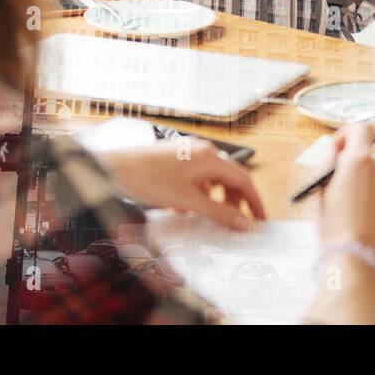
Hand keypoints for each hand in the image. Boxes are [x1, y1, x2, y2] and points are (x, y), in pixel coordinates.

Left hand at [96, 139, 266, 229]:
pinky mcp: (175, 160)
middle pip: (228, 179)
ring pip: (211, 180)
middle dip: (234, 202)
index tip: (260, 217)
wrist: (114, 169)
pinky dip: (198, 195)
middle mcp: (200, 151)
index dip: (254, 201)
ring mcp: (187, 154)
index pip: (243, 179)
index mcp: (209, 156)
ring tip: (207, 217)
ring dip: (214, 200)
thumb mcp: (188, 201)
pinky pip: (196, 179)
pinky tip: (186, 208)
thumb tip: (242, 222)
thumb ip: (219, 213)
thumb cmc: (147, 178)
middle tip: (235, 222)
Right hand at [318, 123, 374, 268]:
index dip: (348, 135)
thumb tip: (337, 153)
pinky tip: (372, 225)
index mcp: (360, 161)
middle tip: (343, 193)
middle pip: (370, 160)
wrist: (358, 263)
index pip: (361, 128)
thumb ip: (330, 166)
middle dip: (357, 171)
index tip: (339, 151)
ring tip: (357, 216)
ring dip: (372, 191)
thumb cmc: (334, 228)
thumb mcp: (320, 193)